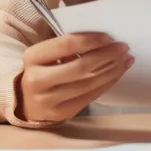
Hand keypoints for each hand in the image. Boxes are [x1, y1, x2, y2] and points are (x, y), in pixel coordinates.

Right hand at [15, 33, 132, 122]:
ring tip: (125, 60)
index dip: (92, 40)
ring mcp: (49, 100)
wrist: (25, 102)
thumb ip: (67, 47)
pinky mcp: (61, 113)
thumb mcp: (45, 55)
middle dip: (107, 55)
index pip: (67, 44)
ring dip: (112, 70)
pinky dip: (107, 83)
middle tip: (124, 47)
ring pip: (88, 84)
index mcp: (32, 57)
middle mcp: (37, 80)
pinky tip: (117, 73)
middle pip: (81, 66)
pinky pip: (90, 96)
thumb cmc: (42, 70)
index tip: (110, 37)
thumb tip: (104, 41)